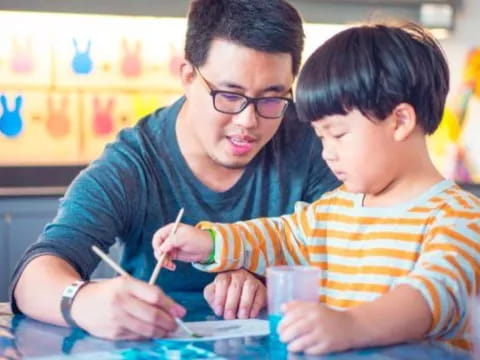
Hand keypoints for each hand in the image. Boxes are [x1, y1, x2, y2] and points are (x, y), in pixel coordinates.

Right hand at [70, 276, 185, 339]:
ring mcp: (116, 319)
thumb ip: (147, 293)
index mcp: (125, 285)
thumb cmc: (109, 291)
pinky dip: (148, 336)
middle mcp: (120, 302)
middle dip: (169, 322)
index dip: (171, 305)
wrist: (80, 303)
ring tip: (167, 330)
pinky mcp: (113, 333)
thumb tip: (172, 308)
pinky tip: (152, 333)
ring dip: (161, 332)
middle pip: (152, 315)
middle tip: (176, 325)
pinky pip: (137, 336)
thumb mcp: (126, 284)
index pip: (155, 295)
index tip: (181, 312)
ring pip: (147, 329)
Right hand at [152, 223, 212, 266]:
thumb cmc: (197, 239)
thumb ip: (172, 241)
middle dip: (159, 255)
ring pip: (160, 254)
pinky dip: (167, 264)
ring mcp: (171, 246)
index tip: (160, 252)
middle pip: (157, 246)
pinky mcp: (174, 254)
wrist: (208, 248)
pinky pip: (166, 260)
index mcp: (171, 229)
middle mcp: (169, 238)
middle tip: (164, 262)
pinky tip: (173, 267)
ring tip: (170, 266)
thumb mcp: (185, 237)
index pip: (158, 236)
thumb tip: (161, 249)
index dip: (156, 244)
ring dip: (163, 261)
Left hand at [204, 269, 265, 319]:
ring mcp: (251, 280)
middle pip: (235, 286)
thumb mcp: (216, 296)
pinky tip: (251, 315)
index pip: (222, 282)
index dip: (220, 297)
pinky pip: (260, 295)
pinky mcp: (261, 288)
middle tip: (229, 317)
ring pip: (249, 287)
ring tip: (241, 317)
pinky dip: (255, 306)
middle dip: (231, 303)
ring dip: (245, 303)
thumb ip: (212, 298)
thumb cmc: (227, 296)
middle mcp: (238, 275)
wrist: (246, 297)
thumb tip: (215, 305)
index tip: (219, 311)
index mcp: (225, 276)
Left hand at [278, 301, 355, 354]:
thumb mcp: (313, 307)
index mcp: (311, 309)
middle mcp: (316, 320)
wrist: (351, 325)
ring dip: (293, 345)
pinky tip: (304, 349)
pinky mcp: (328, 345)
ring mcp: (322, 333)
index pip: (291, 316)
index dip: (282, 324)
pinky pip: (312, 350)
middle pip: (295, 329)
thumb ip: (297, 306)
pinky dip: (306, 351)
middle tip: (282, 339)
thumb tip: (282, 308)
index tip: (279, 329)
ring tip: (290, 346)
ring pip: (302, 342)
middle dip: (285, 336)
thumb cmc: (328, 316)